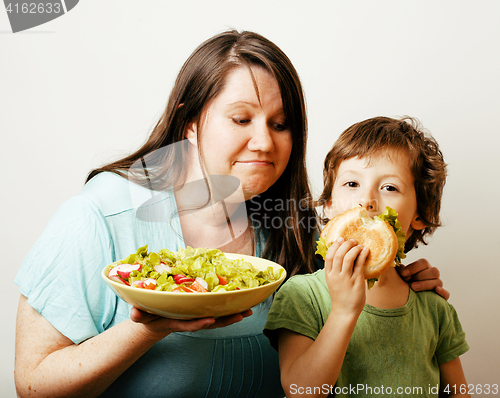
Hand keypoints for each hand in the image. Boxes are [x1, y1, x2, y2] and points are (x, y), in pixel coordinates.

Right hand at [130, 308, 252, 338]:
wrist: (155, 320)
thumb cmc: (148, 315)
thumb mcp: (141, 315)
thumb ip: (138, 314)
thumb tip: (134, 314)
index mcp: (176, 321)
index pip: (189, 324)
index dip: (199, 323)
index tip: (210, 320)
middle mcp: (190, 320)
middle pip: (210, 323)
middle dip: (225, 320)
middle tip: (241, 316)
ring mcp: (197, 317)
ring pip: (217, 318)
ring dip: (233, 315)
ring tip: (248, 311)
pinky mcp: (201, 312)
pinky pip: (217, 312)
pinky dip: (230, 309)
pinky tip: (243, 304)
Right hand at [324, 238, 368, 317]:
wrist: (345, 311)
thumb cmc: (341, 296)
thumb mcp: (333, 282)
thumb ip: (335, 270)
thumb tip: (341, 255)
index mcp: (329, 275)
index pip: (329, 256)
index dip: (334, 246)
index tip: (340, 239)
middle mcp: (336, 276)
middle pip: (338, 254)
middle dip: (345, 244)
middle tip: (352, 240)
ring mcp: (346, 279)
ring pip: (348, 257)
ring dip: (354, 248)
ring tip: (359, 245)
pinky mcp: (356, 281)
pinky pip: (359, 264)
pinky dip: (362, 255)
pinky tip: (365, 250)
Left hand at [398, 258, 449, 299]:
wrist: (404, 298)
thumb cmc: (402, 283)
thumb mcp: (399, 276)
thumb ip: (399, 270)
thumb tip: (396, 266)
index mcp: (423, 267)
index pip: (423, 262)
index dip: (414, 267)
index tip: (403, 274)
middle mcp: (432, 275)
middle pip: (433, 271)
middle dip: (420, 276)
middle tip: (408, 282)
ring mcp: (437, 285)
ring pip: (438, 281)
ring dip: (426, 284)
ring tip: (413, 288)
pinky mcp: (440, 297)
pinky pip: (446, 293)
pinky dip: (442, 292)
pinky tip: (436, 290)